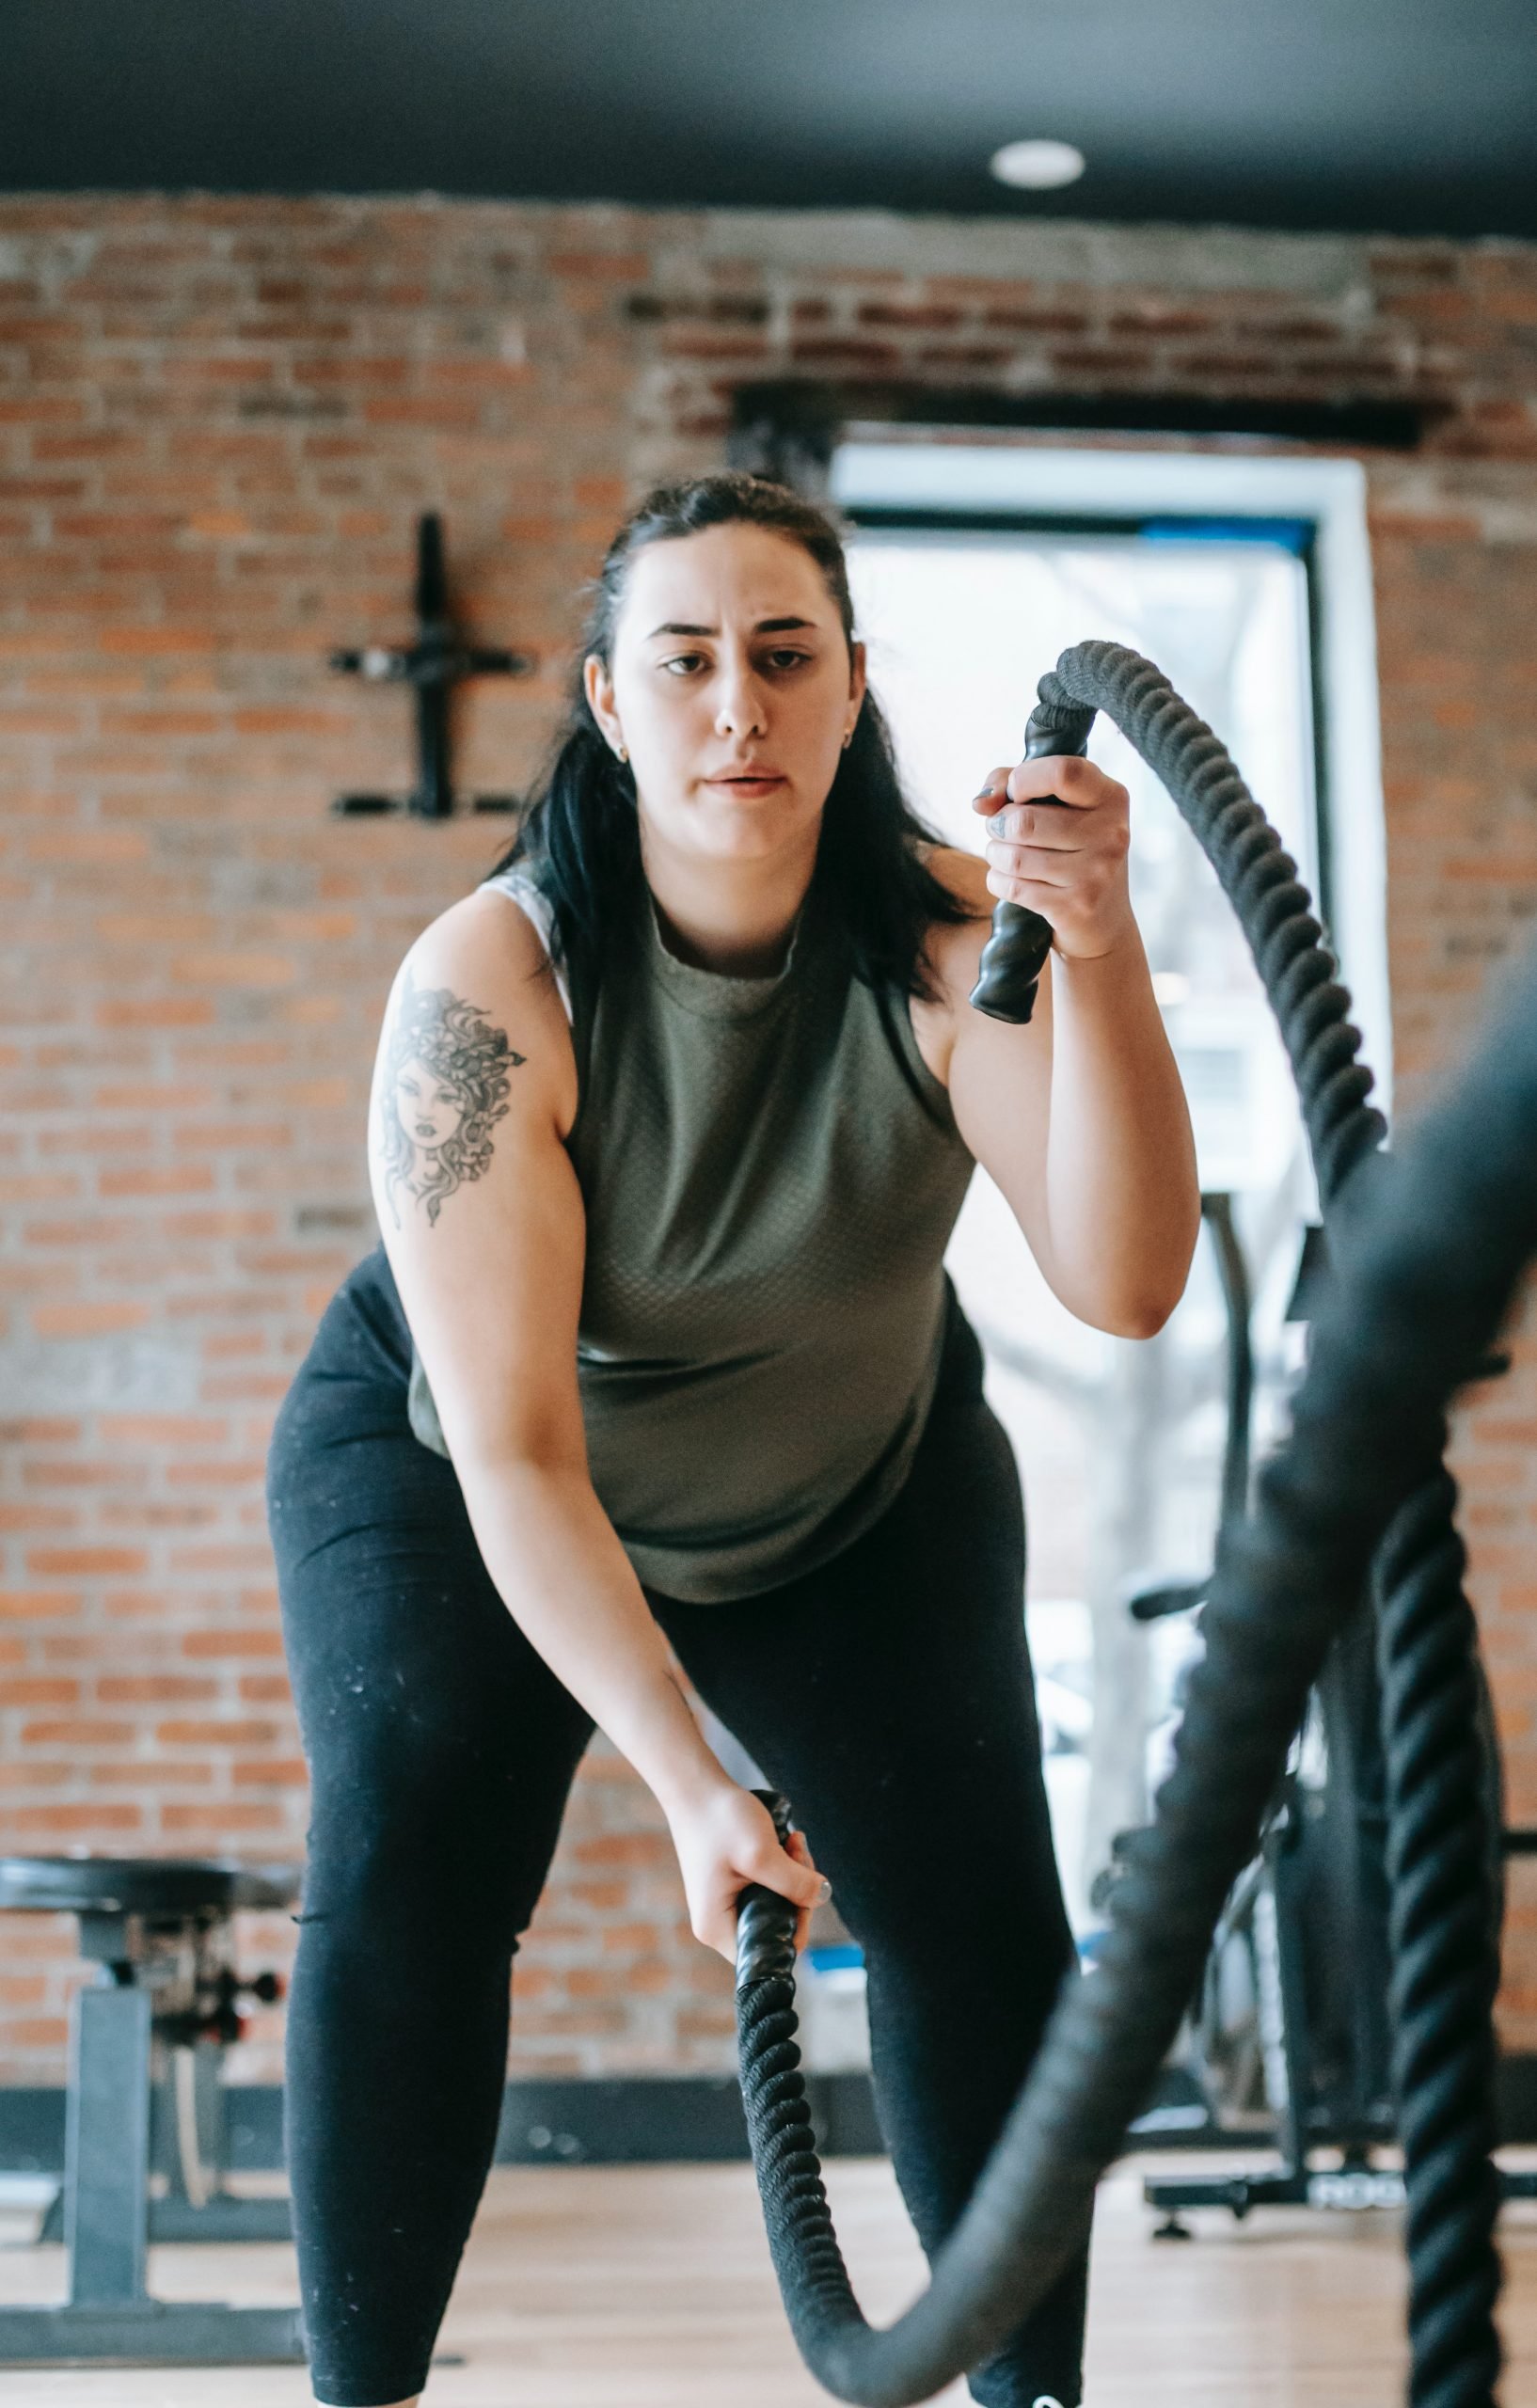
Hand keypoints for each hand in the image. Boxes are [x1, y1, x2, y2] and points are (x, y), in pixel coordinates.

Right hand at [665, 1777, 828, 1963]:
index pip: (772, 1950)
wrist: (695, 1787)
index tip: (805, 1885)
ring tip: (792, 1841)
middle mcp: (719, 1923)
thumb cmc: (718, 1820)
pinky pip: (769, 1888)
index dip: (798, 1923)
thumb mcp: (761, 1853)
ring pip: (778, 1904)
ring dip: (794, 1875)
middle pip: (778, 1926)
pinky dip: (783, 1867)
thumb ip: (795, 1882)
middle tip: (798, 1852)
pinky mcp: (733, 1886)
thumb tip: (823, 1896)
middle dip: (799, 1892)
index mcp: (717, 1928)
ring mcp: (725, 1904)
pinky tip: (784, 1841)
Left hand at [973, 755, 1132, 962]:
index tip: (1015, 794)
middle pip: (1023, 821)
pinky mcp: (1075, 907)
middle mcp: (1111, 834)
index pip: (1061, 772)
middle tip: (1003, 831)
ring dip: (995, 854)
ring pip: (1012, 856)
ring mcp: (1096, 873)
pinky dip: (997, 880)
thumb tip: (981, 802)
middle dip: (998, 825)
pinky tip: (1010, 880)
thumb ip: (1014, 783)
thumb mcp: (1059, 808)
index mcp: (1111, 797)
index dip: (1022, 780)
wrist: (1102, 924)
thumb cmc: (1071, 852)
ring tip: (1006, 856)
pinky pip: (1011, 886)